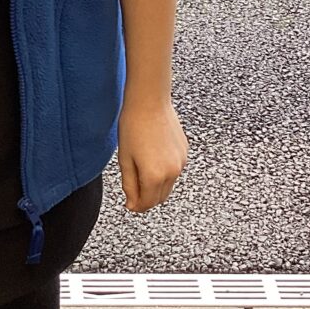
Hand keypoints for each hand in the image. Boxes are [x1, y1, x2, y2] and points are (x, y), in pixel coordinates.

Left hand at [117, 97, 188, 212]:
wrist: (149, 102)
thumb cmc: (133, 126)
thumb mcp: (125, 159)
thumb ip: (129, 185)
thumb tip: (132, 204)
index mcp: (154, 176)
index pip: (147, 204)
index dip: (136, 206)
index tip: (129, 204)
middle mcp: (172, 172)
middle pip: (160, 198)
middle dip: (146, 198)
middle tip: (133, 188)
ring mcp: (181, 162)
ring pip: (168, 185)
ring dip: (156, 185)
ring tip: (141, 167)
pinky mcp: (185, 152)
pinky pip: (174, 170)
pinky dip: (164, 171)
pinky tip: (152, 156)